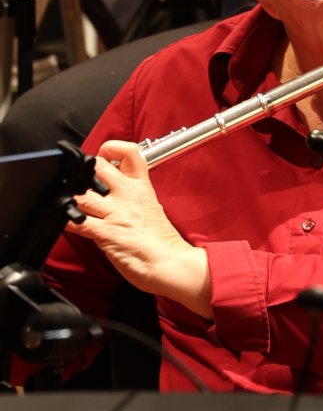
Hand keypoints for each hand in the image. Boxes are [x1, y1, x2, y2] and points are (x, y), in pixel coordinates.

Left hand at [68, 140, 211, 318]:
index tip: (104, 156)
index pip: (130, 152)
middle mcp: (128, 195)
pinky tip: (65, 221)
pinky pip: (78, 222)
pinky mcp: (107, 233)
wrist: (170, 262)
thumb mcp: (151, 206)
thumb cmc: (161, 241)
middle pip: (99, 167)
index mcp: (141, 186)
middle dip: (84, 172)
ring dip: (70, 199)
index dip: (112, 148)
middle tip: (80, 183)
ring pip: (82, 194)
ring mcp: (116, 213)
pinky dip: (66, 220)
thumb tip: (115, 192)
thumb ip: (133, 196)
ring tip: (68, 204)